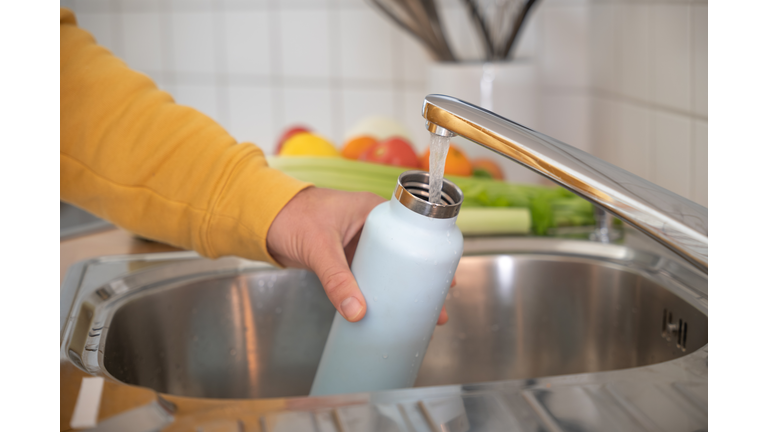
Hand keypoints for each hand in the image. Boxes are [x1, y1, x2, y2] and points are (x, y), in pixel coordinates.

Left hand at [266, 187, 449, 323]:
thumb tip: (356, 311)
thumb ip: (336, 279)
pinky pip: (371, 276)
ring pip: (389, 268)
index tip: (445, 278)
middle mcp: (372, 226)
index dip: (431, 254)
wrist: (263, 220)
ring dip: (403, 288)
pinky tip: (390, 309)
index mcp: (374, 211)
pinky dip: (381, 291)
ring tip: (421, 313)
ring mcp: (360, 244)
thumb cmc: (291, 215)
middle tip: (438, 304)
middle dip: (422, 280)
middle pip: (406, 254)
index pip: (413, 230)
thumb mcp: (319, 247)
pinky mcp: (347, 259)